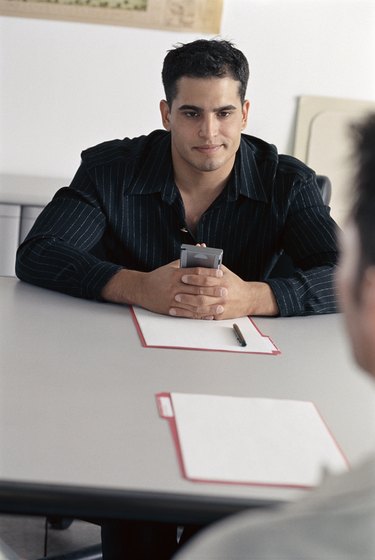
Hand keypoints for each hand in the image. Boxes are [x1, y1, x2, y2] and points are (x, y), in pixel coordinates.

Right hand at [101, 261, 224, 318]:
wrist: (140, 289)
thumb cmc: (158, 277)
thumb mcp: (171, 267)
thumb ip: (186, 260)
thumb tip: (200, 249)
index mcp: (176, 274)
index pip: (196, 272)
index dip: (209, 272)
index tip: (220, 273)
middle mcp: (175, 287)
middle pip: (197, 289)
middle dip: (213, 290)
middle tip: (225, 290)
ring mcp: (173, 299)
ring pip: (194, 303)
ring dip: (209, 306)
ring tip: (220, 306)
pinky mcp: (171, 309)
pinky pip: (188, 313)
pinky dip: (199, 315)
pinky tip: (208, 315)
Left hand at [171, 265, 278, 318]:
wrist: (249, 299)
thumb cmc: (233, 283)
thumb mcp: (225, 272)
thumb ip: (212, 265)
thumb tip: (199, 251)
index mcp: (223, 280)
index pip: (206, 278)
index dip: (194, 277)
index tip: (183, 276)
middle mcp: (222, 293)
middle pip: (202, 292)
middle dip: (187, 291)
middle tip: (175, 290)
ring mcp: (221, 305)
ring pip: (202, 305)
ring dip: (187, 303)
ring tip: (176, 300)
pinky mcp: (220, 315)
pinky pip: (204, 315)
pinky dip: (192, 314)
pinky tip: (183, 312)